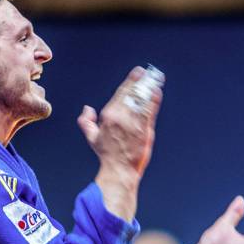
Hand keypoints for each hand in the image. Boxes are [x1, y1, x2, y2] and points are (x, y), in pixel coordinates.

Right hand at [77, 67, 162, 220]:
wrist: (119, 170)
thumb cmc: (107, 155)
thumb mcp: (92, 137)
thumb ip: (86, 121)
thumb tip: (87, 109)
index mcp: (108, 116)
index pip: (121, 93)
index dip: (130, 81)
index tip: (138, 72)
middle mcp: (120, 117)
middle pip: (132, 94)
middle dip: (141, 81)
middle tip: (149, 73)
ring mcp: (133, 123)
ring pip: (142, 100)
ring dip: (149, 88)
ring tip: (156, 80)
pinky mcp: (144, 130)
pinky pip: (149, 111)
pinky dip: (154, 100)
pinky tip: (157, 93)